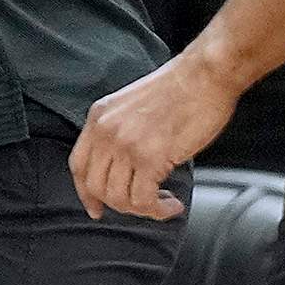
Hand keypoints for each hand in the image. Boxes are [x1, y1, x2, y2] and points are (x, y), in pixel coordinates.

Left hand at [70, 50, 240, 218]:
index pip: (78, 165)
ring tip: (163, 204)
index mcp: (98, 117)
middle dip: (120, 205)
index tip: (96, 208)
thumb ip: (120, 132)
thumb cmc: (182, 88)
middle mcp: (106, 131)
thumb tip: (125, 168)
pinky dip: (158, 210)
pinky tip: (173, 204)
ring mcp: (125, 144)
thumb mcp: (132, 106)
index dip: (86, 193)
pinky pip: (144, 199)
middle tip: (144, 205)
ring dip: (143, 210)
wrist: (206, 74)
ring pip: (119, 198)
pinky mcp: (150, 157)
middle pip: (96, 186)